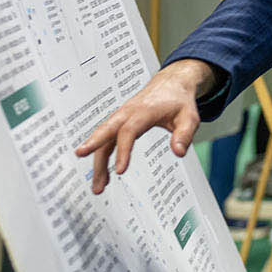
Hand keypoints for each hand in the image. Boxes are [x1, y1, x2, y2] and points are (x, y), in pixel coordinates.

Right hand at [75, 58, 218, 193]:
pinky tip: (103, 176)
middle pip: (106, 130)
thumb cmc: (179, 101)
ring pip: (104, 138)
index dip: (122, 151)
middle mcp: (128, 112)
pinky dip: (102, 156)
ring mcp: (121, 117)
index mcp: (144, 111)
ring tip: (98, 187)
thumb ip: (184, 135)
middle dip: (93, 146)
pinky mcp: (119, 122)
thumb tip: (178, 153)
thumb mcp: (190, 117)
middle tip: (81, 160)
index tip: (119, 171)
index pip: (129, 132)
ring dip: (98, 161)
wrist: (171, 84)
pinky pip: (107, 140)